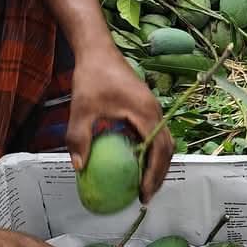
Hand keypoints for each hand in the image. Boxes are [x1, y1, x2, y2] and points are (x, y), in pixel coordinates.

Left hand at [67, 48, 172, 202]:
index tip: (143, 192)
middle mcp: (155, 112)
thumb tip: (79, 167)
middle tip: (146, 195)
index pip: (157, 150)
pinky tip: (135, 162)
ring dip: (157, 164)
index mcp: (145, 113)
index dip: (153, 174)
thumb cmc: (91, 77)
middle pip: (167, 149)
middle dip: (159, 174)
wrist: (99, 51)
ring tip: (144, 183)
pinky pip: (155, 134)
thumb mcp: (81, 110)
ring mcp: (153, 109)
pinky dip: (151, 151)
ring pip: (164, 142)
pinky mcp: (146, 107)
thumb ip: (80, 139)